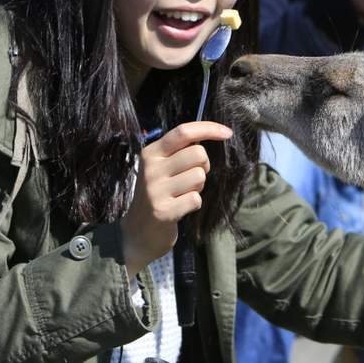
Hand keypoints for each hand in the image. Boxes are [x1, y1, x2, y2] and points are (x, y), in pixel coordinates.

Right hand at [119, 121, 231, 277]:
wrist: (135, 233)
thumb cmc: (156, 195)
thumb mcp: (160, 168)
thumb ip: (179, 152)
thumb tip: (211, 135)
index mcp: (151, 153)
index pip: (183, 132)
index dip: (208, 129)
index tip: (228, 133)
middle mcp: (151, 168)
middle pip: (198, 153)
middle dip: (204, 165)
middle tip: (192, 179)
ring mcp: (156, 190)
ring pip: (199, 176)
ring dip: (198, 186)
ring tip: (183, 194)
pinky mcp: (163, 211)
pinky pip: (196, 198)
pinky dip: (194, 203)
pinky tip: (181, 208)